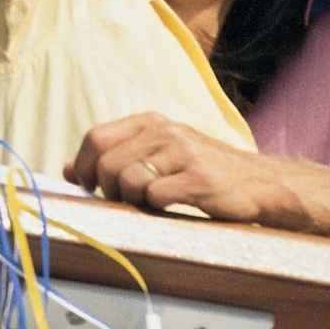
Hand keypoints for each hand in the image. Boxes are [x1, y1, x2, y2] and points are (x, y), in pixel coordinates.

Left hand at [66, 113, 305, 228]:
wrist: (262, 183)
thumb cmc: (201, 170)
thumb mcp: (157, 153)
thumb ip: (114, 157)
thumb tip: (67, 169)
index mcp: (150, 121)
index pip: (96, 137)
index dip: (83, 165)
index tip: (87, 185)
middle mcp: (165, 131)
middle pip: (107, 161)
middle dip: (106, 187)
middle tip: (122, 199)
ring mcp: (184, 153)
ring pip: (128, 179)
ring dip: (131, 199)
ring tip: (149, 202)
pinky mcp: (200, 179)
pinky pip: (156, 196)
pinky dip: (155, 207)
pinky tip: (170, 206)